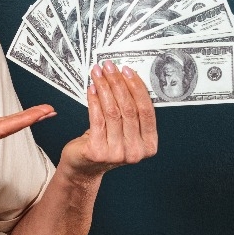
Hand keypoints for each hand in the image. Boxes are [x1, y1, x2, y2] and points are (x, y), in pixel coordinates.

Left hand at [60, 60, 157, 179]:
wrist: (84, 167)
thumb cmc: (105, 144)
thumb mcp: (125, 130)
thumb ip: (130, 111)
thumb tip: (126, 78)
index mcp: (148, 145)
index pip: (146, 111)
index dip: (137, 88)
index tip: (127, 71)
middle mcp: (135, 152)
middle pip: (129, 109)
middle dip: (118, 83)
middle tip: (109, 67)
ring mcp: (117, 154)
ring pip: (112, 112)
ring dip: (104, 88)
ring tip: (98, 74)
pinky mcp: (98, 151)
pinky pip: (97, 119)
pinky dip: (94, 101)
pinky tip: (91, 89)